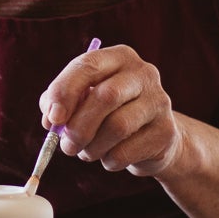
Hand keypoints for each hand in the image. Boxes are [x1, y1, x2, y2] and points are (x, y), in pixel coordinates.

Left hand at [38, 44, 184, 178]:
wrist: (151, 139)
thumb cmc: (107, 114)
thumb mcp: (81, 100)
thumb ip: (58, 102)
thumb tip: (52, 118)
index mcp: (119, 57)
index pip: (88, 65)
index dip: (65, 92)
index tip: (52, 118)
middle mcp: (143, 73)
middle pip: (106, 96)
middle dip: (79, 126)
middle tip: (67, 146)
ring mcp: (159, 101)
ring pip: (117, 127)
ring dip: (92, 147)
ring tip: (88, 152)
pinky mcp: (166, 131)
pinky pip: (127, 152)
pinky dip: (109, 160)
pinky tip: (110, 157)